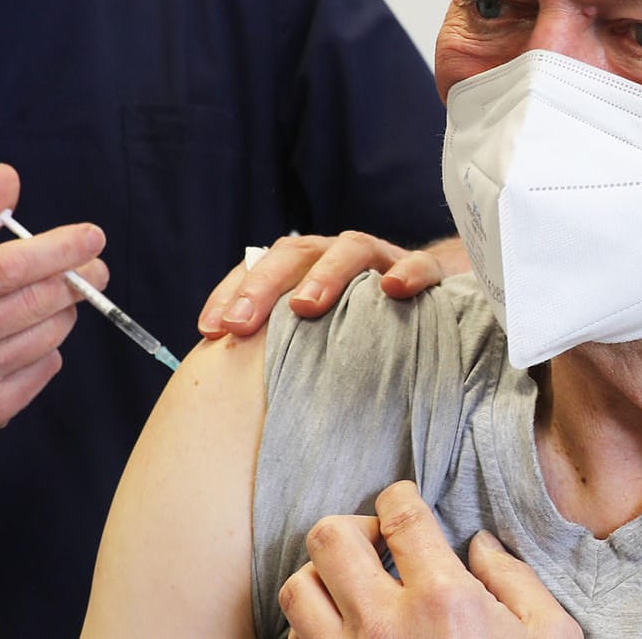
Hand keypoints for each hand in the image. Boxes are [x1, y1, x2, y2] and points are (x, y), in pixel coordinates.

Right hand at [0, 163, 107, 458]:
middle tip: (95, 266)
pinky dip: (48, 348)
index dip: (57, 249)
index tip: (92, 236)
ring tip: (50, 300)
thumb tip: (9, 177)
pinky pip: (44, 370)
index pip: (5, 268)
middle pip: (34, 303)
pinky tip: (26, 339)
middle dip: (78, 279)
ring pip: (47, 337)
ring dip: (62, 312)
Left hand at [196, 234, 463, 338]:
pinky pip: (419, 265)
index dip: (230, 294)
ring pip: (351, 249)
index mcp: (304, 268)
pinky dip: (407, 273)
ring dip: (325, 275)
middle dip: (263, 286)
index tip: (208, 331)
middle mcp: (336, 257)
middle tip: (239, 323)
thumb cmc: (361, 328)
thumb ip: (282, 349)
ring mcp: (381, 260)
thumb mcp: (317, 338)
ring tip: (304, 306)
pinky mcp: (426, 272)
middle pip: (294, 254)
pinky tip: (394, 289)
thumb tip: (231, 393)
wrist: (433, 302)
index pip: (259, 267)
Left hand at [279, 481, 579, 638]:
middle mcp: (384, 626)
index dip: (398, 496)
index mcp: (444, 602)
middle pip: (329, 538)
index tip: (401, 502)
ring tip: (350, 588)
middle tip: (374, 543)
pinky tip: (343, 636)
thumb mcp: (550, 637)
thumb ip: (516, 581)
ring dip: (321, 580)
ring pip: (297, 589)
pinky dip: (310, 632)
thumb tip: (479, 544)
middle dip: (351, 528)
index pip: (400, 515)